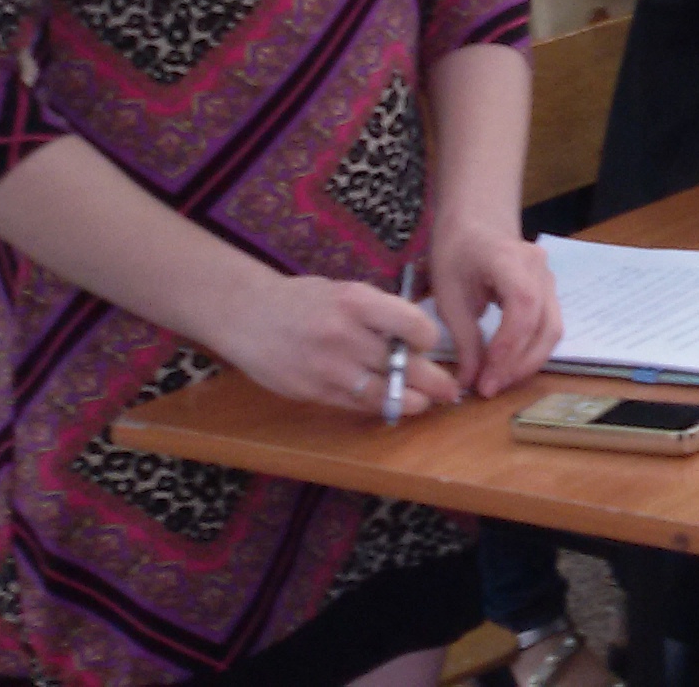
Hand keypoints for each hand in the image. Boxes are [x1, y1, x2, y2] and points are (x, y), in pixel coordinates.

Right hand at [212, 271, 459, 417]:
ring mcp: (327, 367)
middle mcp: (343, 334)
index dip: (429, 338)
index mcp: (356, 301)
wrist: (247, 315)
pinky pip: (356, 405)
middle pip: (404, 365)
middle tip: (451, 390)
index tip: (430, 344)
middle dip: (434, 382)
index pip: (413, 324)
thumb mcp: (345, 291)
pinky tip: (392, 405)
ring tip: (425, 403)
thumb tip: (418, 339)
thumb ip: (379, 314)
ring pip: (384, 393)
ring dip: (411, 401)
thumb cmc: (304, 301)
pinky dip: (379, 407)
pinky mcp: (312, 391)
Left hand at [429, 222, 558, 398]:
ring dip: (528, 363)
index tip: (484, 378)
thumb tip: (470, 383)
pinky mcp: (549, 294)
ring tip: (498, 382)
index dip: (508, 348)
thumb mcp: (449, 295)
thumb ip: (464, 339)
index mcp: (511, 261)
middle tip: (489, 388)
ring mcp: (550, 281)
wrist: (476, 224)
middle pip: (546, 326)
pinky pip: (548, 327)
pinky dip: (530, 352)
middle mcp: (541, 270)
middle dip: (519, 364)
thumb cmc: (456, 253)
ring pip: (553, 331)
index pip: (523, 309)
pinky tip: (508, 366)